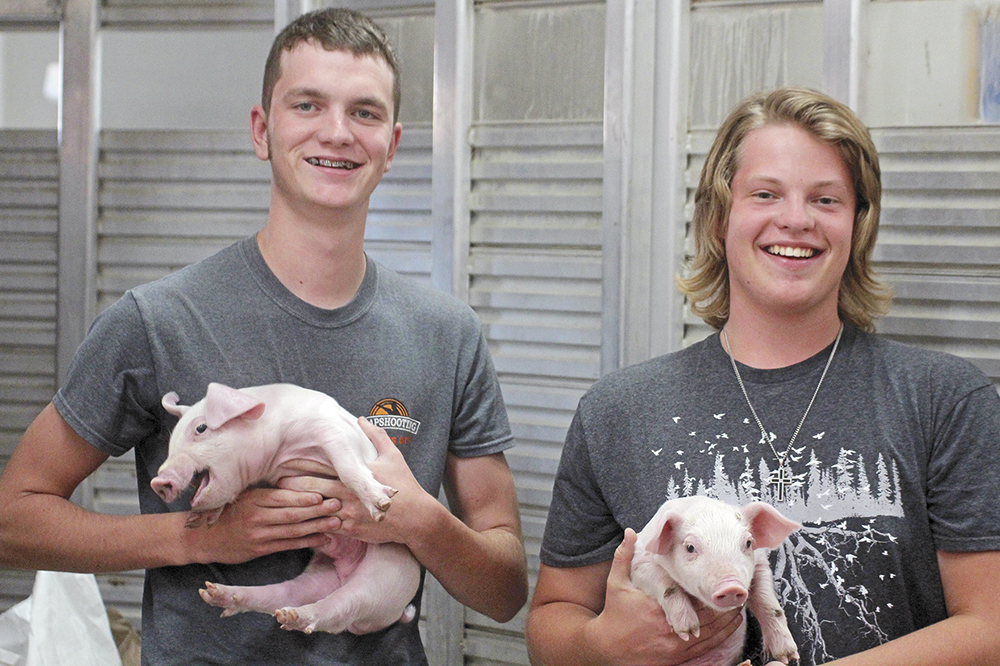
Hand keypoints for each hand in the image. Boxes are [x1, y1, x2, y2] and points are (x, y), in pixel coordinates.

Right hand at [183, 486, 338, 564]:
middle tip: (338, 504)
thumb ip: (268, 492)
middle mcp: (257, 517)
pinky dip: (307, 542)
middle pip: (292, 514)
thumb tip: (298, 481)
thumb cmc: (228, 511)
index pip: (283, 497)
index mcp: (254, 499)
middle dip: (317, 510)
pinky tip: (323, 539)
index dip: (305, 496)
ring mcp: (258, 535)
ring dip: (317, 526)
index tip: (324, 492)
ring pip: (292, 531)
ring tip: (336, 522)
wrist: (202, 537)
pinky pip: (287, 545)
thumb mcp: (244, 495)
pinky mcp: (259, 549)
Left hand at [276, 417, 430, 545]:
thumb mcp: (392, 455)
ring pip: (316, 510)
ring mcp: (348, 514)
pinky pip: (325, 528)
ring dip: (298, 506)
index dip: (303, 464)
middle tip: (274, 479)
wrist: (415, 518)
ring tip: (279, 502)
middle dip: (293, 485)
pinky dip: (310, 525)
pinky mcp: (350, 531)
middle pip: (314, 489)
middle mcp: (349, 494)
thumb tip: (362, 419)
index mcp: (355, 474)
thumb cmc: (405, 484)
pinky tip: (296, 522)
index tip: (285, 459)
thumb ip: (375, 436)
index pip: (323, 468)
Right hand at [592, 528, 742, 665]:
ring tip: (737, 609)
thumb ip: (623, 556)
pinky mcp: (676, 659)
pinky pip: (705, 649)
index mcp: (658, 610)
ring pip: (710, 636)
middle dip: (722, 607)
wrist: (606, 647)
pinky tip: (729, 628)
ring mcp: (674, 648)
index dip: (709, 592)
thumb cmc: (613, 613)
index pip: (692, 600)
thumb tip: (629, 532)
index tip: (720, 580)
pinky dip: (720, 638)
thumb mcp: (616, 583)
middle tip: (736, 594)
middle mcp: (669, 631)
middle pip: (706, 618)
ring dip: (726, 624)